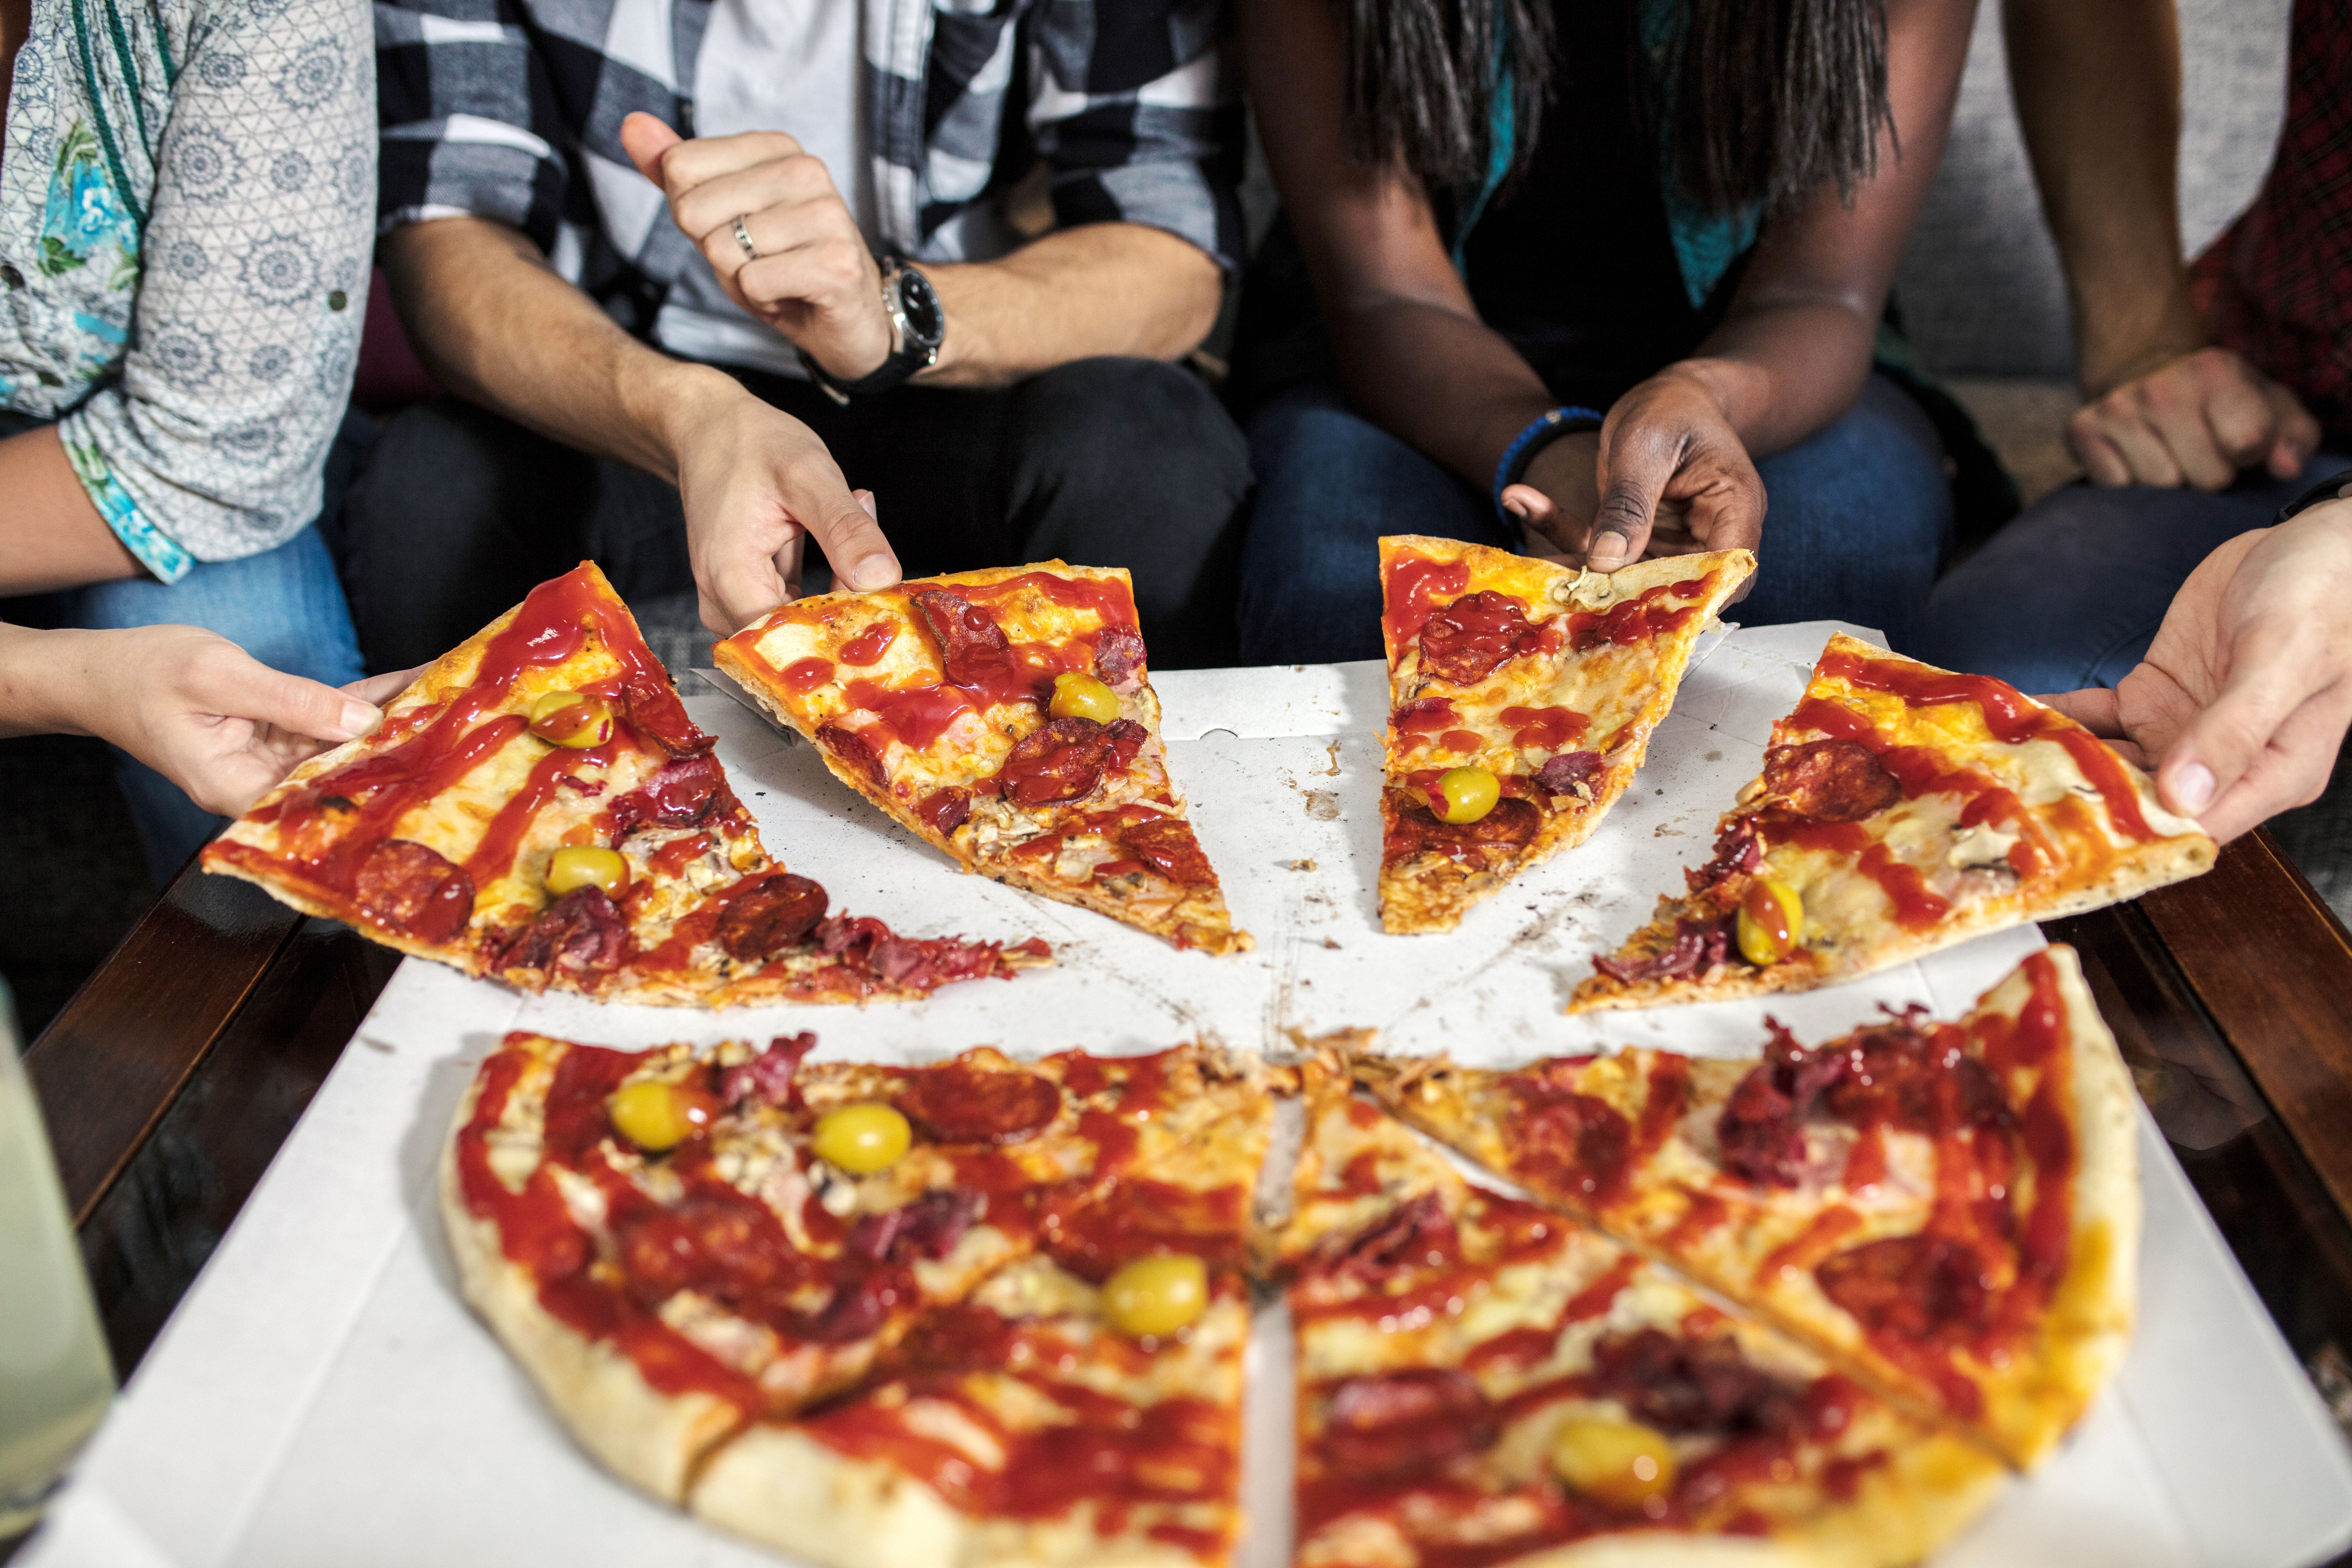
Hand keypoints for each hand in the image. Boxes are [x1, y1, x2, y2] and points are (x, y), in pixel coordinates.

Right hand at [21, 626, 417, 815]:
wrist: (99, 669)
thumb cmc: (142, 674)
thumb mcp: (217, 677)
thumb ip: (289, 700)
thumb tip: (358, 723)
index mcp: (236, 787)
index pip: (318, 799)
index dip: (376, 787)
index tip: (431, 771)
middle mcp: (260, 783)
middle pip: (341, 772)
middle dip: (399, 753)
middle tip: (464, 731)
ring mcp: (271, 759)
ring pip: (344, 743)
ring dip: (395, 722)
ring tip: (456, 705)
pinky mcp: (277, 731)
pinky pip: (330, 718)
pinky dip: (369, 702)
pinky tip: (415, 686)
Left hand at [620, 113, 893, 381]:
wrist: (846, 320)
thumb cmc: (779, 264)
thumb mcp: (719, 215)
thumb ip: (675, 171)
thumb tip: (631, 123)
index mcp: (777, 147)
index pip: (679, 167)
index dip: (691, 214)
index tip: (735, 229)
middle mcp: (805, 170)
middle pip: (694, 209)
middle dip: (713, 248)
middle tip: (756, 260)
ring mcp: (826, 215)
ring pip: (722, 249)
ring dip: (739, 279)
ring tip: (777, 278)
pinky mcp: (836, 262)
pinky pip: (753, 282)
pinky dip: (763, 300)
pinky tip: (792, 295)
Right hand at [666, 376, 899, 632]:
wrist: (709, 429)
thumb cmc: (750, 444)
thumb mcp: (808, 475)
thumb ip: (845, 530)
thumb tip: (881, 579)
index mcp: (730, 577)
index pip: (795, 638)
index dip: (844, 626)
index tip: (880, 588)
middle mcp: (722, 602)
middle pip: (800, 638)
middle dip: (848, 598)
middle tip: (868, 535)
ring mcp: (730, 603)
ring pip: (801, 626)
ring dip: (840, 585)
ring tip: (852, 518)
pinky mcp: (745, 596)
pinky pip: (795, 610)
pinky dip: (826, 580)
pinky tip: (838, 535)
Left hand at [1500, 369, 1764, 583]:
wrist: (1666, 396)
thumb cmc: (1671, 409)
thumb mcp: (1646, 445)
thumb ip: (1629, 503)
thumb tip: (1606, 562)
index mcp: (1733, 509)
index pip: (1729, 570)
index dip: (1691, 598)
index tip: (1631, 605)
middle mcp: (1707, 535)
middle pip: (1673, 586)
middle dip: (1615, 594)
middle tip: (1558, 586)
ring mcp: (1672, 544)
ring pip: (1627, 576)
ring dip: (1575, 566)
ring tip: (1529, 555)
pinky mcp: (1639, 541)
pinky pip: (1600, 551)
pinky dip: (1561, 532)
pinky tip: (1518, 498)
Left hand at [2041, 500, 2351, 840]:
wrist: (2317, 546)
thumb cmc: (2325, 598)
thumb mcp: (2284, 660)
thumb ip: (2235, 729)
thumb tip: (2184, 795)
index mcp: (2272, 773)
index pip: (2197, 828)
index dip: (2137, 840)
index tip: (2072, 842)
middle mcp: (2221, 764)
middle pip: (2142, 805)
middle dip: (2080, 807)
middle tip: (2009, 808)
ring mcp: (2183, 731)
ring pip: (2110, 764)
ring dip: (2058, 766)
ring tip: (1994, 770)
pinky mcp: (2155, 697)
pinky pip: (2097, 717)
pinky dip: (2057, 718)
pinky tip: (2009, 720)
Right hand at [2070, 346, 2319, 490]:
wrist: (2152, 381)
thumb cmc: (2224, 406)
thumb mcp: (2273, 411)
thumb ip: (2294, 439)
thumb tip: (2284, 468)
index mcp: (2216, 370)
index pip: (2245, 443)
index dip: (2248, 455)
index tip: (2240, 444)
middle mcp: (2161, 385)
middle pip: (2205, 477)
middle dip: (2210, 476)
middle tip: (2203, 456)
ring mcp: (2117, 407)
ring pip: (2160, 487)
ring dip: (2172, 484)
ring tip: (2173, 459)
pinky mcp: (2082, 429)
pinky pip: (2117, 488)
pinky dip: (2131, 486)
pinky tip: (2138, 461)